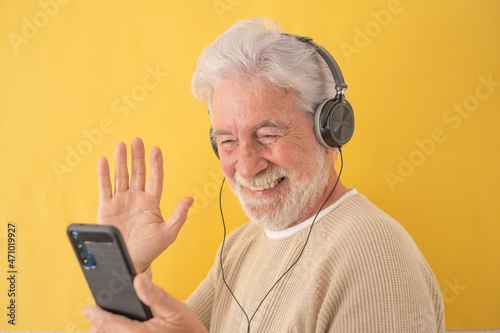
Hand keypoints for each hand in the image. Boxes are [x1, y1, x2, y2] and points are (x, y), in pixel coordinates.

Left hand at [84, 273, 206, 332]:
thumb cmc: (188, 331)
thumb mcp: (176, 309)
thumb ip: (156, 295)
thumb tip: (138, 279)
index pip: (108, 324)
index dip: (95, 315)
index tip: (88, 309)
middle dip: (98, 325)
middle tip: (95, 315)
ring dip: (106, 332)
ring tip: (104, 324)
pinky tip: (119, 330)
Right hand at [97, 137, 192, 271]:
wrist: (129, 261)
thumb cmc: (150, 249)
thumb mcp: (168, 233)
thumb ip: (178, 216)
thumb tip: (190, 199)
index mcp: (152, 203)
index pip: (155, 179)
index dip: (156, 164)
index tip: (156, 150)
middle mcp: (137, 198)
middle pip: (138, 173)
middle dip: (137, 157)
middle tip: (137, 140)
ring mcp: (121, 201)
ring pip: (122, 176)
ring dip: (121, 161)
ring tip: (121, 145)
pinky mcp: (107, 207)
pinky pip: (105, 187)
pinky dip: (104, 174)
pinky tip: (104, 161)